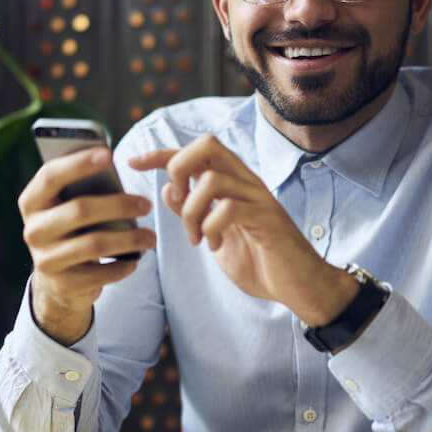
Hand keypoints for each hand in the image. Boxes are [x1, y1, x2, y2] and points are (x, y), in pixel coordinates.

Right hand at [18, 147, 155, 344]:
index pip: (51, 176)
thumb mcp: (68, 207)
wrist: (57, 281)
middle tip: (146, 204)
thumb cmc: (72, 230)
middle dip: (119, 205)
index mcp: (32, 202)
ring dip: (128, 239)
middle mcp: (33, 230)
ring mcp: (45, 260)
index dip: (79, 163)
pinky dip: (121, 267)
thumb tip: (112, 168)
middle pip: (79, 210)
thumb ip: (83, 189)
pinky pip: (99, 274)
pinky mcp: (62, 284)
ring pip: (94, 244)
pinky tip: (135, 261)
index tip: (109, 154)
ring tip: (150, 237)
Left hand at [128, 135, 352, 324]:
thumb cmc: (260, 261)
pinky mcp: (267, 218)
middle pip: (207, 144)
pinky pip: (229, 208)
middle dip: (179, 167)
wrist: (299, 287)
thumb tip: (167, 189)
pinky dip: (211, 227)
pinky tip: (213, 246)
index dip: (161, 153)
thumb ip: (194, 213)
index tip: (132, 162)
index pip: (194, 153)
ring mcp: (258, 198)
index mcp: (232, 184)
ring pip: (212, 178)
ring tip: (195, 238)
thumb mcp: (215, 236)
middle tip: (177, 200)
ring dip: (192, 210)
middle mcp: (246, 182)